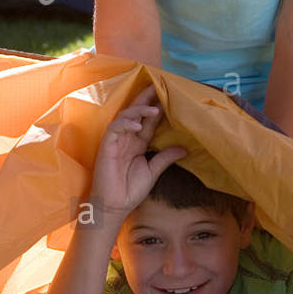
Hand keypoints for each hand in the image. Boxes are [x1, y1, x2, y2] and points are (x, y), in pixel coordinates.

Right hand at [88, 84, 186, 222]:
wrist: (114, 206)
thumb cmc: (130, 190)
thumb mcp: (153, 171)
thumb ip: (166, 157)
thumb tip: (185, 148)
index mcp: (137, 143)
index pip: (148, 121)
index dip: (157, 108)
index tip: (170, 96)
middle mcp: (127, 138)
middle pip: (136, 112)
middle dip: (146, 99)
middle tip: (159, 86)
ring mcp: (116, 140)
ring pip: (125, 116)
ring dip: (139, 110)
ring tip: (154, 109)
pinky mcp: (106, 146)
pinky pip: (115, 128)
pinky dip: (126, 125)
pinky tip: (138, 126)